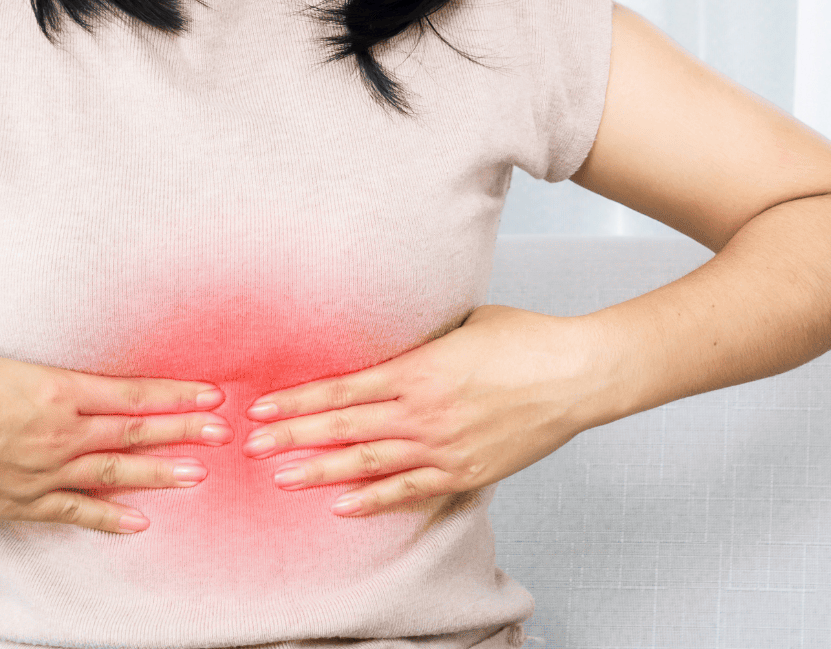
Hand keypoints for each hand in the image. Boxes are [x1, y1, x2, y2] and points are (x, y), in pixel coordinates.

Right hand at [0, 311, 231, 533]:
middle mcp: (60, 430)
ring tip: (199, 476)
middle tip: (224, 435)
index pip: (132, 392)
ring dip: (161, 474)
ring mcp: (44, 469)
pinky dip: (110, 519)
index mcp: (56, 388)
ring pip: (116, 472)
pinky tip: (141, 523)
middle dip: (185, 431)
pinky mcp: (22, 501)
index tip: (210, 396)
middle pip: (136, 431)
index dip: (175, 395)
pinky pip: (76, 512)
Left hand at [241, 304, 612, 516]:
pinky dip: (372, 500)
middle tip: (252, 448)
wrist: (578, 375)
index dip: (300, 400)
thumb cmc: (525, 339)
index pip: (344, 389)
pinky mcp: (464, 471)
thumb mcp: (463, 323)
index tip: (263, 408)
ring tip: (282, 478)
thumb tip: (388, 337)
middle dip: (294, 438)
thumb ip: (421, 339)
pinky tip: (340, 506)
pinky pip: (409, 490)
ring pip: (368, 464)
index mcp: (420, 368)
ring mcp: (444, 446)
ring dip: (321, 472)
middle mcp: (424, 411)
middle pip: (345, 429)